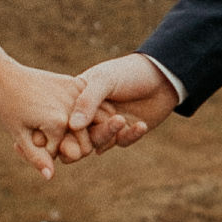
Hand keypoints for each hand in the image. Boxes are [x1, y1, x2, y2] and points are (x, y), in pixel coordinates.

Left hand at [0, 60, 118, 175]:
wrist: (5, 75)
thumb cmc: (8, 106)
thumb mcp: (20, 134)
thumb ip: (37, 157)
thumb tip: (50, 177)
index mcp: (58, 122)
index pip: (66, 151)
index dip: (49, 153)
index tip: (34, 145)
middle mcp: (71, 107)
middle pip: (86, 139)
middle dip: (73, 144)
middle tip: (55, 142)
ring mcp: (76, 92)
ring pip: (96, 121)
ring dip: (87, 129)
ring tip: (66, 129)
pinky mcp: (76, 82)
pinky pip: (91, 102)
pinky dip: (88, 112)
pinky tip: (74, 114)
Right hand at [65, 54, 180, 158]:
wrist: (162, 74)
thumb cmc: (128, 72)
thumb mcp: (104, 80)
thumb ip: (87, 101)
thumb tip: (72, 126)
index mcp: (77, 98)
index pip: (63, 119)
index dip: (59, 132)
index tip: (59, 142)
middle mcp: (90, 114)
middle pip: (78, 136)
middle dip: (80, 142)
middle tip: (79, 150)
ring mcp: (107, 125)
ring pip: (100, 141)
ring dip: (109, 134)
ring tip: (121, 119)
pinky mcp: (125, 133)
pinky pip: (122, 141)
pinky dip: (131, 135)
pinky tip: (140, 125)